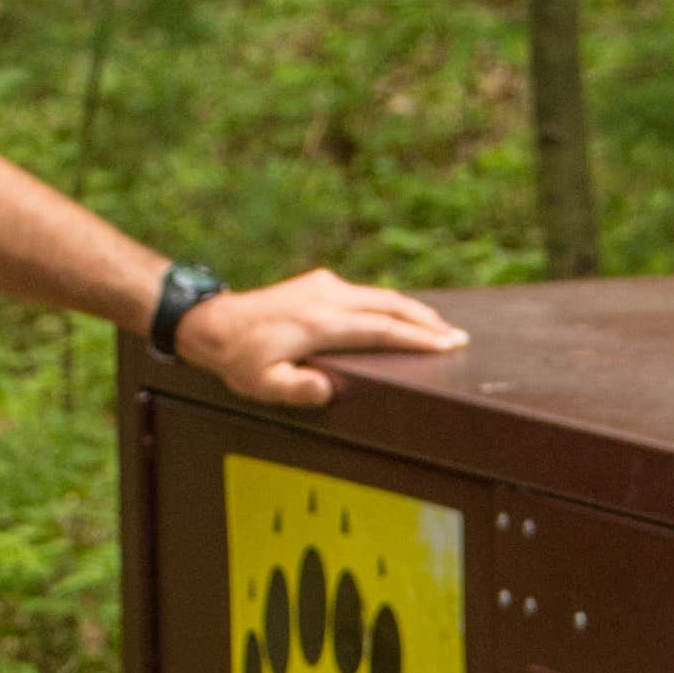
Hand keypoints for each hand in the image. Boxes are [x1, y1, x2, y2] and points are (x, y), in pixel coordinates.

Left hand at [180, 270, 469, 408]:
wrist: (215, 322)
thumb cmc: (241, 360)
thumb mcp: (263, 384)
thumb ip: (296, 389)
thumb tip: (329, 389)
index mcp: (319, 323)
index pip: (380, 329)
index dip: (416, 337)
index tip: (446, 345)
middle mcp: (328, 297)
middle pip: (390, 305)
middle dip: (427, 321)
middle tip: (458, 338)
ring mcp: (326, 286)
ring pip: (381, 295)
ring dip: (413, 311)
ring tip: (440, 328)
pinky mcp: (322, 283)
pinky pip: (367, 293)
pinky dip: (392, 305)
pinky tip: (403, 316)